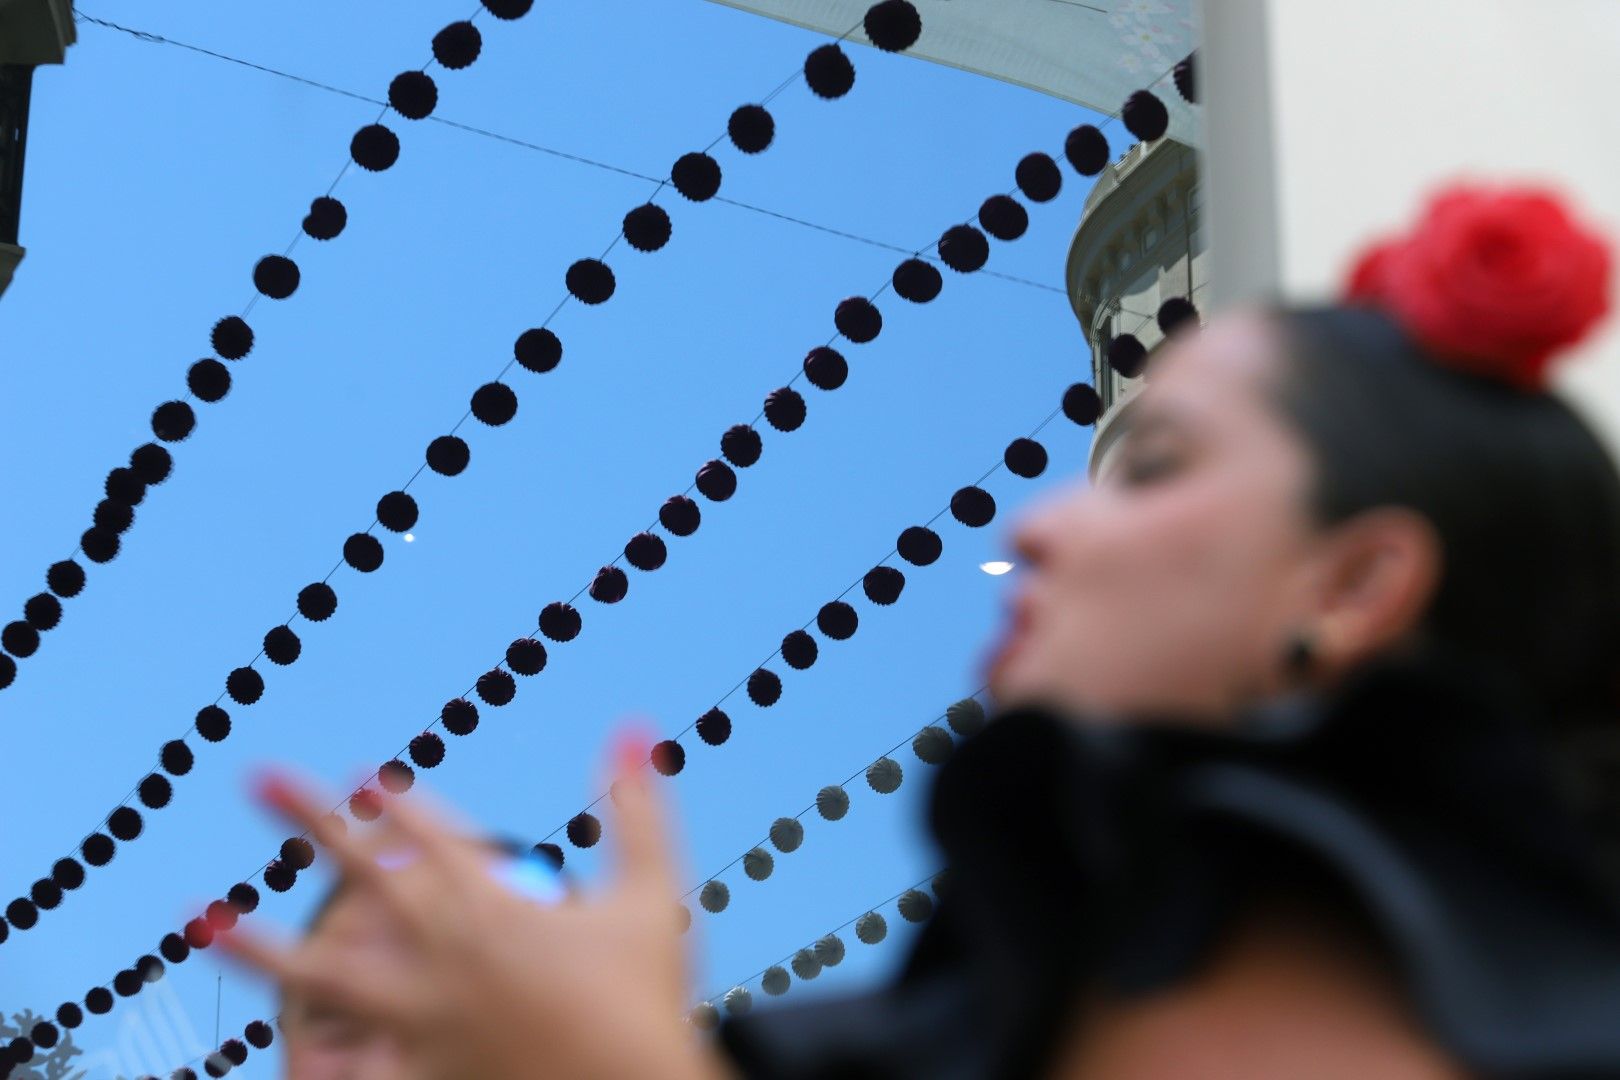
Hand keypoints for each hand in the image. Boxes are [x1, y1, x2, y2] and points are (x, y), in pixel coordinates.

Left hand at [222, 732, 731, 1079]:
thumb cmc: (644, 999)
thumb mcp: (651, 893)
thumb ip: (636, 807)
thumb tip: (631, 726)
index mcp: (495, 906)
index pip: (432, 838)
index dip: (394, 803)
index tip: (363, 774)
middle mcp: (444, 954)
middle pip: (363, 876)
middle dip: (311, 821)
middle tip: (258, 778)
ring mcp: (422, 1019)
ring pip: (323, 976)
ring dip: (260, 943)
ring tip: (199, 919)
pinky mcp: (422, 1073)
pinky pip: (352, 1068)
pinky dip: (313, 1059)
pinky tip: (274, 1051)